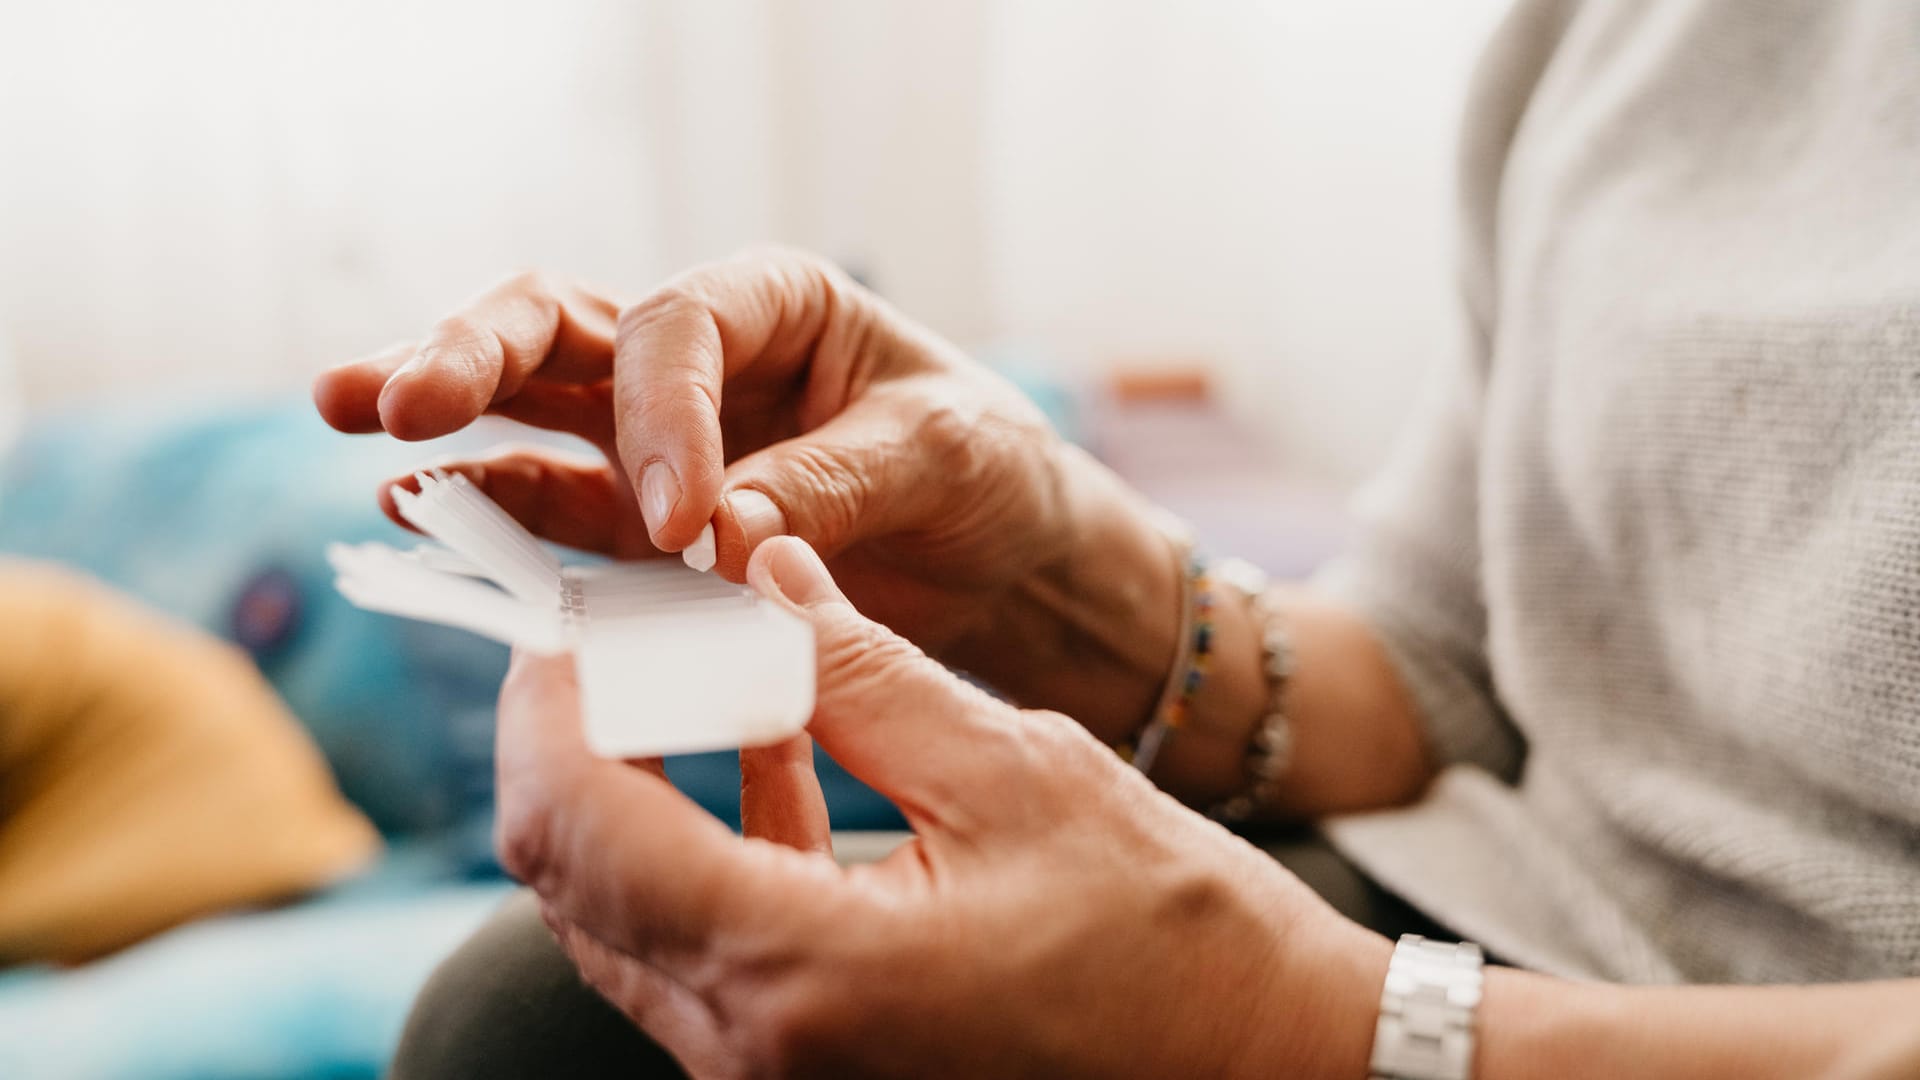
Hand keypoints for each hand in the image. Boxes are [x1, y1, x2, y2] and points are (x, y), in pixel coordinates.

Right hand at [312, 250, 1084, 653]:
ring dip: (441, 418)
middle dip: (473, 354)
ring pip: (527, 405)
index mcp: (774, 303)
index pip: (677, 330)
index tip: (684, 523)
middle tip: (398, 400)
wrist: (1003, 558)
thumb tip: (716, 538)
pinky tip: (421, 514)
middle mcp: (699, 358)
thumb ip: (829, 486)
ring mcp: (655, 438)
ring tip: (357, 427)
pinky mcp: (643, 523)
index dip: (661, 416)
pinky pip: (556, 510)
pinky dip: (495, 515)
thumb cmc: (985, 472)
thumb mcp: (941, 457)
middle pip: (558, 328)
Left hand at [495, 536, 1387, 1077]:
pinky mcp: (810, 1071)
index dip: (550, 703)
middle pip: (574, 878)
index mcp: (798, 972)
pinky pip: (707, 952)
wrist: (1267, 1073)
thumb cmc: (1177, 942)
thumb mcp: (1018, 773)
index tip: (578, 615)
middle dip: (581, 735)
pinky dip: (713, 843)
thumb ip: (864, 672)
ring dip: (642, 785)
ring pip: (628, 916)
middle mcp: (756, 1049)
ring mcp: (775, 1077)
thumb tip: (763, 572)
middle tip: (633, 629)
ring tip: (710, 669)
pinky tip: (779, 751)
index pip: (576, 827)